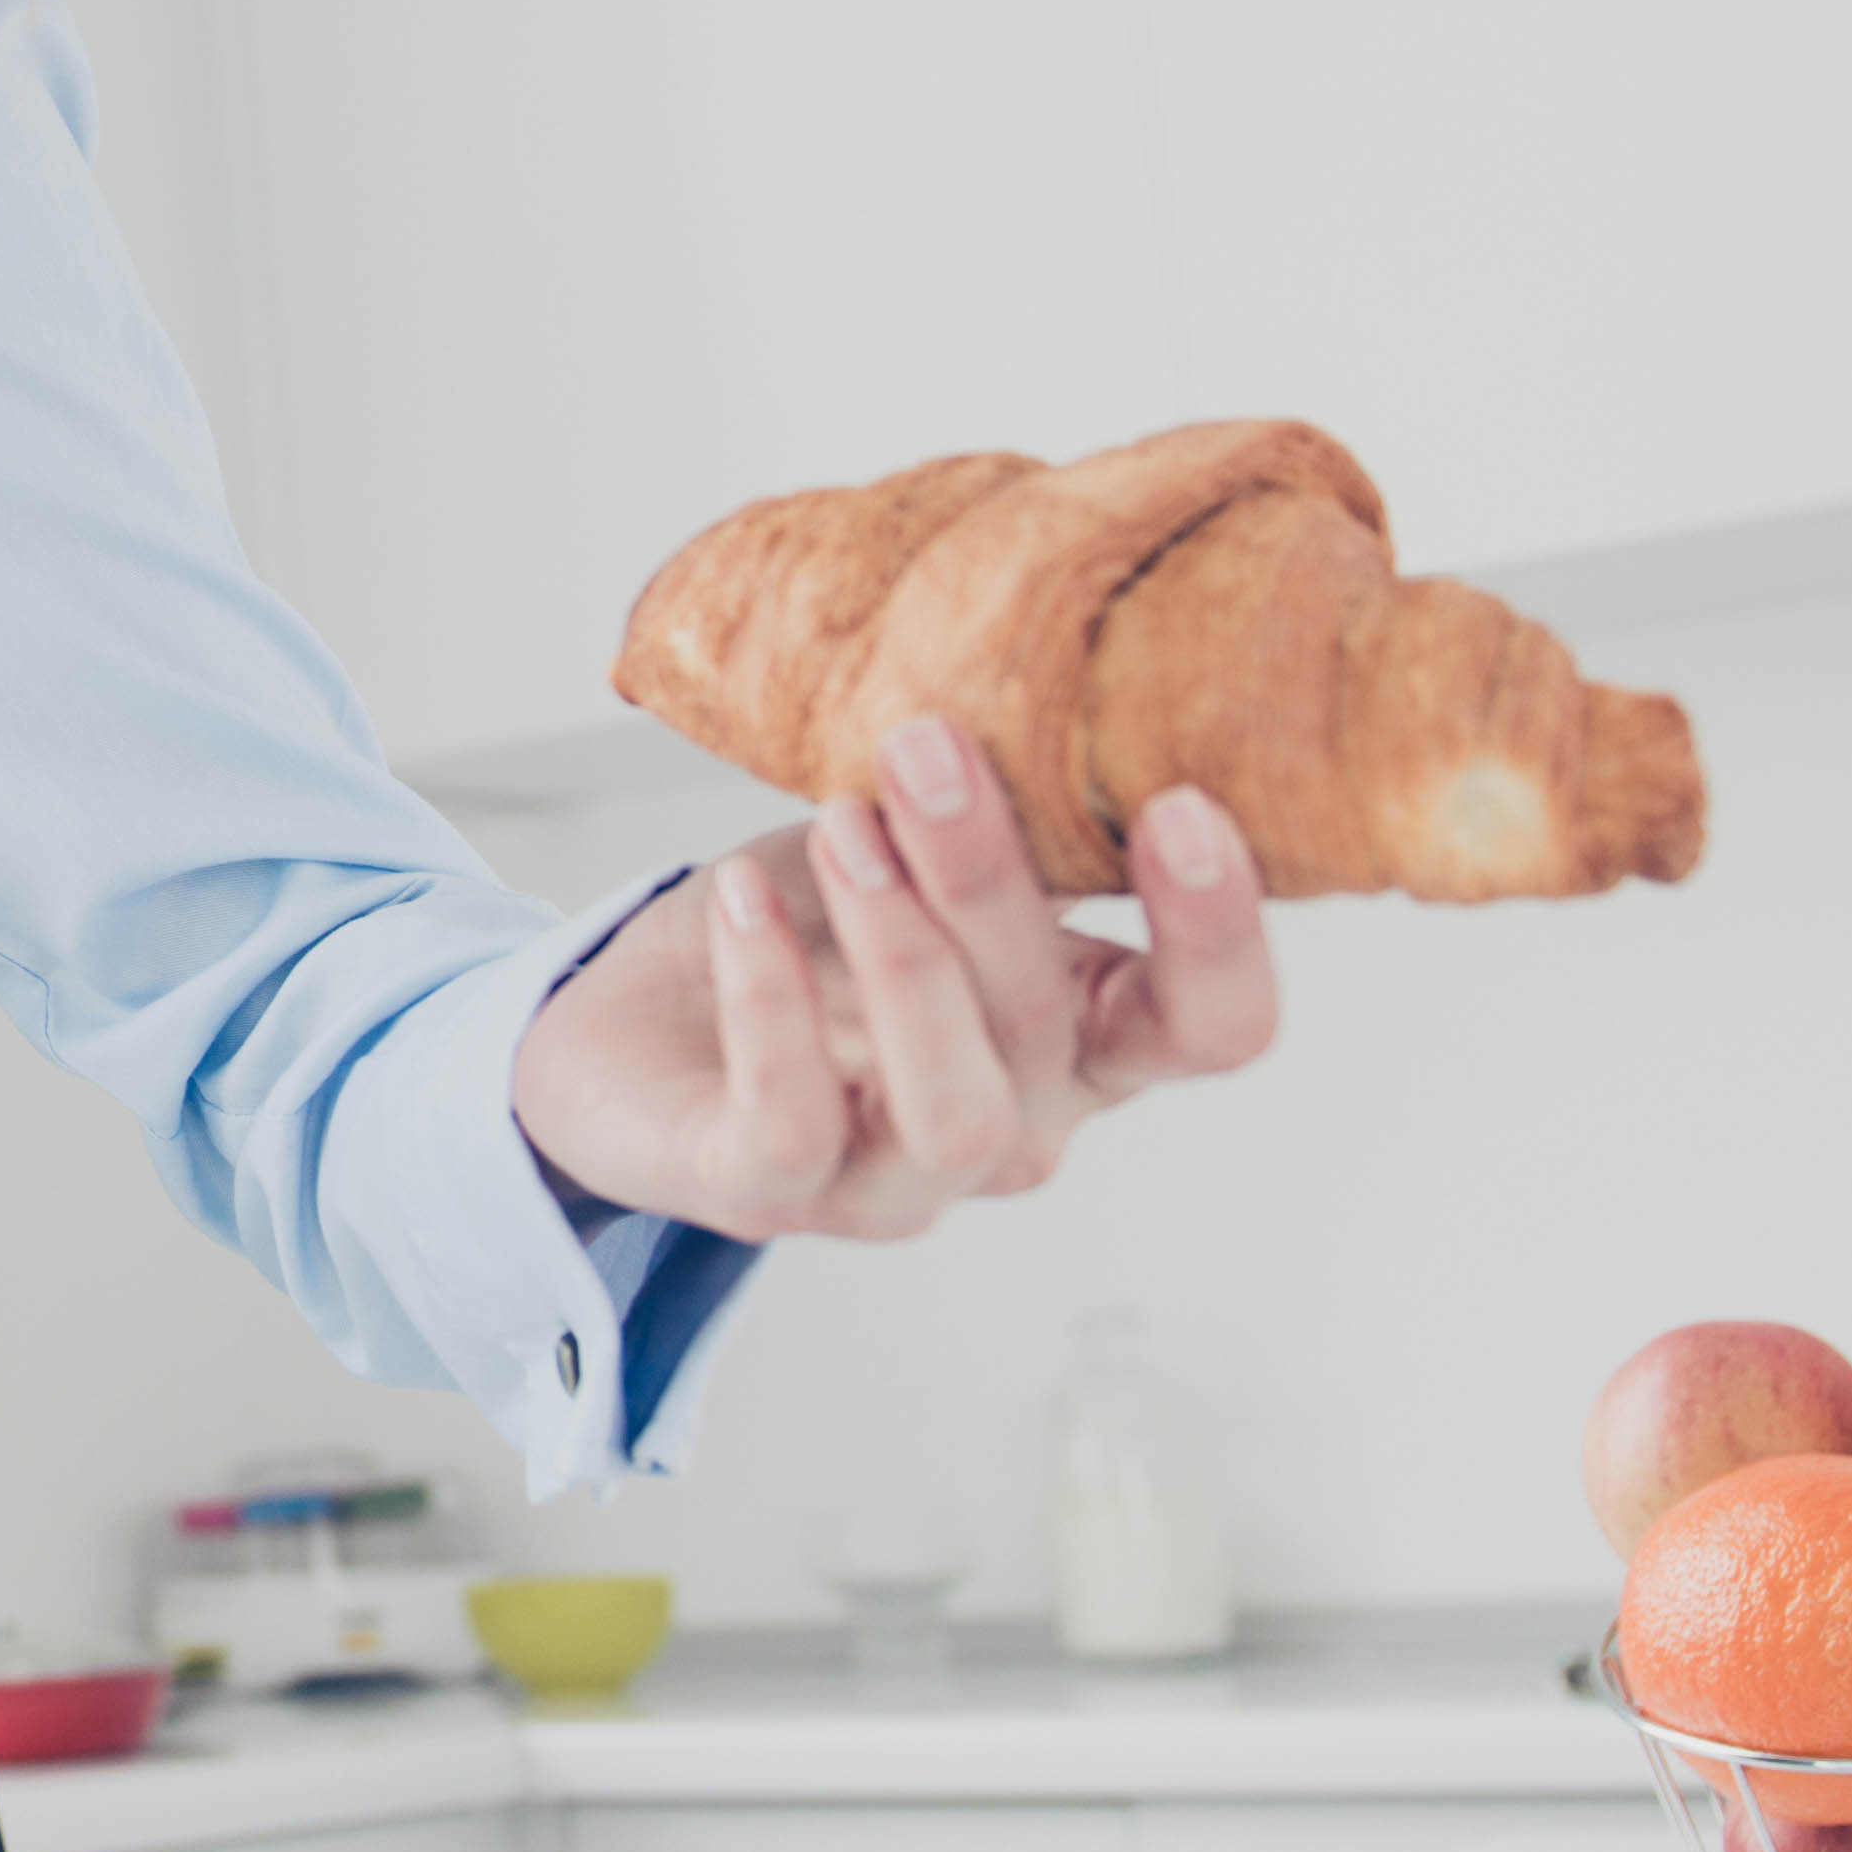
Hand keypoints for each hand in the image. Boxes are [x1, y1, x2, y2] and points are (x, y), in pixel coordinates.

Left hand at [507, 720, 1277, 1245]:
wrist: (631, 1021)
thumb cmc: (804, 931)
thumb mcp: (915, 845)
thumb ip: (1010, 798)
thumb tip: (1066, 655)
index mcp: (1081, 1037)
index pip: (1211, 1025)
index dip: (1219, 937)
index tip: (1182, 802)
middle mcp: (1014, 1124)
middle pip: (1053, 1032)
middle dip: (993, 879)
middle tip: (927, 744)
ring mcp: (896, 1182)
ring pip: (954, 1111)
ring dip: (905, 952)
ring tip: (843, 822)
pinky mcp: (765, 1196)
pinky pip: (791, 1123)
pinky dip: (768, 1002)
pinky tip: (739, 897)